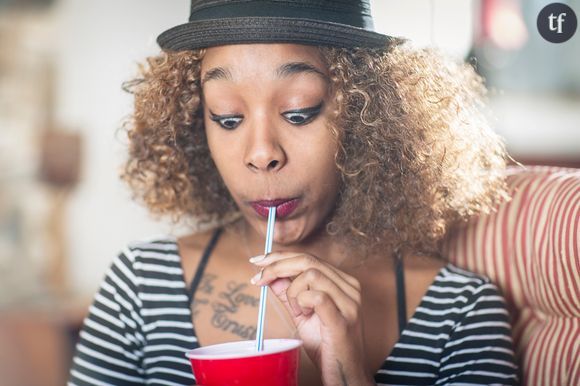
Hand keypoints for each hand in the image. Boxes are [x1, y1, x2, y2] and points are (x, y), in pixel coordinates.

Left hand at [250, 252, 374, 385]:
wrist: (346, 376)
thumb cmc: (327, 346)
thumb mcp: (303, 315)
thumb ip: (288, 294)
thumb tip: (270, 275)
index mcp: (342, 282)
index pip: (308, 257)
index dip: (280, 257)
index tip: (257, 262)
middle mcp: (350, 288)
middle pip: (307, 260)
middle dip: (277, 266)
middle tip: (258, 278)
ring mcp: (349, 302)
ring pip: (310, 275)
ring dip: (293, 292)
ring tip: (297, 311)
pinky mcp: (343, 319)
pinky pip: (317, 297)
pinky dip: (302, 302)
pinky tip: (304, 315)